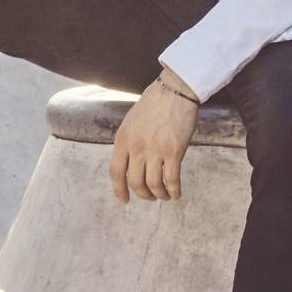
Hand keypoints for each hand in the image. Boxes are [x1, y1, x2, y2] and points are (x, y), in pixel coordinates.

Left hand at [109, 75, 198, 203]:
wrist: (174, 91)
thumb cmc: (154, 103)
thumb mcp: (131, 122)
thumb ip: (129, 142)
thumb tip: (131, 163)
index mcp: (123, 140)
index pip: (116, 172)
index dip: (119, 190)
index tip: (124, 200)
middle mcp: (136, 147)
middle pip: (135, 182)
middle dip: (143, 194)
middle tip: (150, 196)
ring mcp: (155, 150)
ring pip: (153, 184)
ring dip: (159, 195)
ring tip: (164, 196)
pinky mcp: (174, 151)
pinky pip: (172, 179)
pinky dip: (173, 190)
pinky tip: (176, 193)